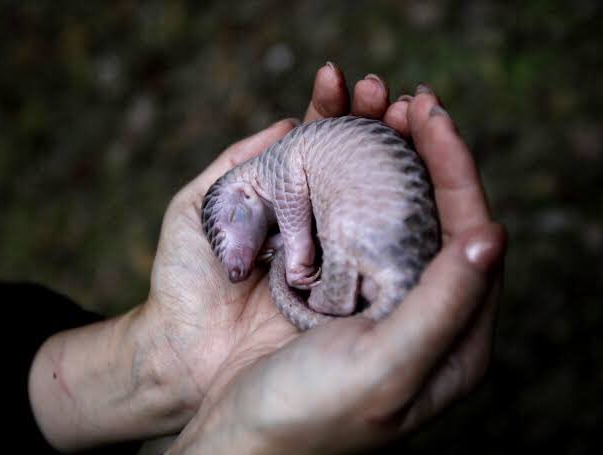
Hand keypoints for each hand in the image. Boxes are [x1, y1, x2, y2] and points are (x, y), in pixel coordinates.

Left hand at [28, 63, 398, 450]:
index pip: (317, 143)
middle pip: (358, 164)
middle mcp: (320, 224)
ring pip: (380, 199)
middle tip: (388, 93)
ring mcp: (341, 258)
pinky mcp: (353, 295)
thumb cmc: (183, 279)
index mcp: (285, 200)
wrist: (183, 354)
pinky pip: (385, 253)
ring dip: (398, 154)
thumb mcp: (197, 206)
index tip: (339, 80)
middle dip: (375, 123)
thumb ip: (238, 163)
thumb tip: (289, 122)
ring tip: (407, 116)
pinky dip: (405, 215)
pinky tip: (419, 178)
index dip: (332, 110)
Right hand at [166, 82, 506, 452]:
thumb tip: (492, 236)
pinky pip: (355, 226)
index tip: (431, 115)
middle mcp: (424, 315)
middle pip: (438, 217)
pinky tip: (339, 153)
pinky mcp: (341, 295)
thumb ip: (445, 307)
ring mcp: (381, 301)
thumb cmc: (306, 415)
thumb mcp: (384, 369)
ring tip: (372, 109)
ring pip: (396, 214)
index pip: (472, 235)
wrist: (237, 440)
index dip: (458, 168)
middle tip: (404, 101)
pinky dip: (349, 183)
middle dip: (425, 153)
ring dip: (388, 159)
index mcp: (454, 339)